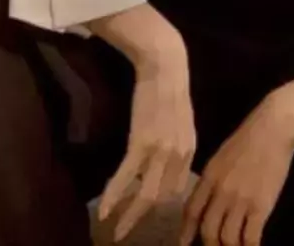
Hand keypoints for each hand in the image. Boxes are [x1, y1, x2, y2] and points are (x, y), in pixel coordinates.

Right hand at [93, 8, 195, 242]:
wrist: (165, 64)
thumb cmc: (170, 86)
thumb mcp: (181, 119)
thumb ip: (177, 142)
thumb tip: (165, 161)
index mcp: (190, 149)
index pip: (178, 187)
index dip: (163, 204)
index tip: (149, 215)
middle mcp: (179, 155)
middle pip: (163, 197)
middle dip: (144, 218)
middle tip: (128, 233)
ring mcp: (161, 150)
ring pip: (146, 194)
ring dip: (128, 215)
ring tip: (115, 230)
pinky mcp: (141, 142)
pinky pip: (126, 177)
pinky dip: (114, 196)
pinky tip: (103, 210)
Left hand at [180, 79, 293, 245]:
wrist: (273, 128)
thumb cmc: (249, 137)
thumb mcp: (222, 155)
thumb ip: (214, 178)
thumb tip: (208, 199)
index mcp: (209, 176)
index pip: (191, 210)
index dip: (186, 231)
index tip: (183, 244)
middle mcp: (220, 190)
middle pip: (208, 229)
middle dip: (210, 245)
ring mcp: (240, 200)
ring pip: (227, 238)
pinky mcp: (261, 206)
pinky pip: (250, 238)